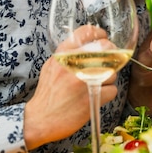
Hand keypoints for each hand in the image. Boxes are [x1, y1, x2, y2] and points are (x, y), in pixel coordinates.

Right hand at [24, 25, 117, 149]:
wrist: (39, 119)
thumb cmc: (48, 93)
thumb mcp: (52, 67)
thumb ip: (68, 55)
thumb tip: (90, 46)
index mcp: (63, 54)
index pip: (86, 32)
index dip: (99, 34)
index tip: (104, 39)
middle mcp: (74, 64)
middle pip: (106, 49)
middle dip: (111, 56)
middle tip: (108, 63)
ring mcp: (84, 80)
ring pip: (112, 71)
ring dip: (108, 79)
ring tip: (96, 86)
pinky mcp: (92, 97)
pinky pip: (112, 89)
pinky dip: (107, 94)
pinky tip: (96, 97)